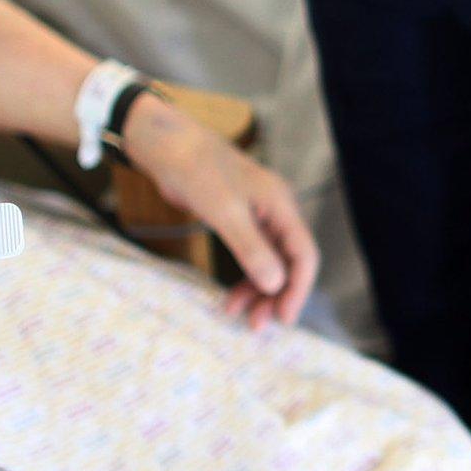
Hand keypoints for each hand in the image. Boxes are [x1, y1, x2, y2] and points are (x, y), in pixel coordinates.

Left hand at [121, 95, 319, 329]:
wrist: (167, 146)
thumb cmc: (197, 171)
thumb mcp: (224, 213)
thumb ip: (251, 249)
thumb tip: (275, 284)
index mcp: (280, 205)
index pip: (304, 253)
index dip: (298, 287)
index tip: (283, 317)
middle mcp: (275, 211)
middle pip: (288, 261)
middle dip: (276, 294)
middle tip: (258, 324)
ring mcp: (256, 215)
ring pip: (268, 261)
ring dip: (258, 290)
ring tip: (238, 314)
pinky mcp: (236, 219)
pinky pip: (250, 255)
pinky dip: (243, 276)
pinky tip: (230, 296)